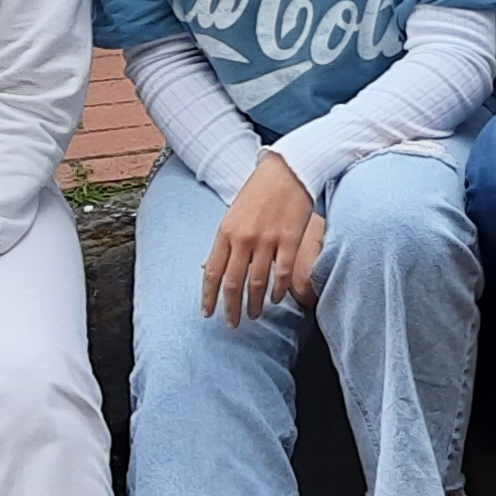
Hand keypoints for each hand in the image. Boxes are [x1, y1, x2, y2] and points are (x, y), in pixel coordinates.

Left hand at [199, 158, 324, 323]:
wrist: (288, 171)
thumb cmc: (259, 192)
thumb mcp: (232, 215)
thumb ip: (223, 242)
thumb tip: (206, 268)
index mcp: (226, 232)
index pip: (212, 272)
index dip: (208, 296)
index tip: (208, 313)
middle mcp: (244, 238)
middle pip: (232, 283)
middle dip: (230, 308)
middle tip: (231, 323)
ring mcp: (267, 240)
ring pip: (256, 282)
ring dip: (254, 303)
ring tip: (254, 315)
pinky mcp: (289, 239)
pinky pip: (281, 273)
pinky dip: (277, 290)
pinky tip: (275, 298)